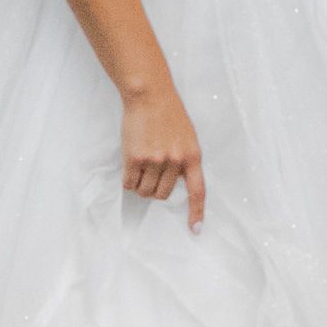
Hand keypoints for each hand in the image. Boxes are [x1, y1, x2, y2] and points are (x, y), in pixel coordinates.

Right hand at [121, 86, 205, 232]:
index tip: (195, 230)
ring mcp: (155, 160)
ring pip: (144, 191)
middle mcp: (175, 160)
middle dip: (154, 189)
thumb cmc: (168, 114)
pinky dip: (128, 181)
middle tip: (150, 173)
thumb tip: (177, 182)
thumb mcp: (187, 137)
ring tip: (140, 166)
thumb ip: (184, 159)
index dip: (197, 212)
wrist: (150, 96)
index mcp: (193, 156)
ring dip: (140, 185)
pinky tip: (130, 166)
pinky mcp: (135, 158)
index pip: (197, 190)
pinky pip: (129, 184)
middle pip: (162, 194)